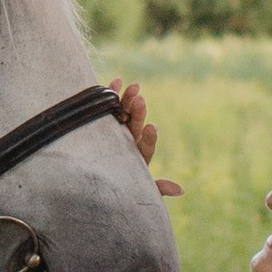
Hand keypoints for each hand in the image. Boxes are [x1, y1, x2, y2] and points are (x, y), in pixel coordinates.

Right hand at [109, 78, 182, 197]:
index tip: (152, 127)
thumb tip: (181, 190)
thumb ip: (156, 187)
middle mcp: (128, 140)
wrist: (91, 186)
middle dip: (137, 112)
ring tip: (131, 86)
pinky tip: (116, 80)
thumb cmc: (118, 187)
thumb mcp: (137, 189)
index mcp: (137, 155)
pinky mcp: (103, 122)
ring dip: (127, 99)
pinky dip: (111, 94)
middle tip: (140, 99)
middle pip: (135, 125)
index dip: (149, 137)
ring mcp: (116, 129)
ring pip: (123, 113)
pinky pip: (108, 107)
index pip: (146, 146)